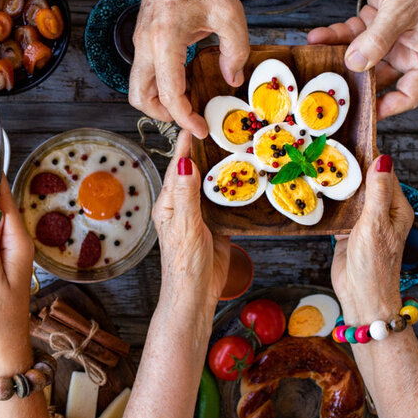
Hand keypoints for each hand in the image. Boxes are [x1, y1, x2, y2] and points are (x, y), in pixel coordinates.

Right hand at [131, 0, 249, 138]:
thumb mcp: (229, 13)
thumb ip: (235, 50)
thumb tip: (231, 80)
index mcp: (164, 40)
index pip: (168, 94)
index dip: (185, 118)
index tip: (201, 128)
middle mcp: (145, 45)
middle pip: (139, 98)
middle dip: (163, 115)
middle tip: (189, 118)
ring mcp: (139, 43)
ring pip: (138, 88)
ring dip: (159, 102)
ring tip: (187, 102)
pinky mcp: (142, 40)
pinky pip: (144, 73)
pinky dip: (159, 86)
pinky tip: (184, 80)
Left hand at [152, 130, 229, 303]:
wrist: (196, 294)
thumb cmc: (183, 263)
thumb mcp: (184, 225)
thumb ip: (186, 194)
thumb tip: (183, 164)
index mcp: (169, 203)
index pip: (177, 167)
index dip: (185, 145)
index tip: (193, 123)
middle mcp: (184, 205)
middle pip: (196, 172)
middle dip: (206, 152)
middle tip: (220, 129)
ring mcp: (201, 215)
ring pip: (212, 186)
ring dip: (223, 169)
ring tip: (238, 148)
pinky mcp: (218, 226)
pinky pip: (227, 203)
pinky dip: (236, 191)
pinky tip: (248, 180)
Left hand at [308, 0, 417, 118]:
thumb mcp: (400, 11)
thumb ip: (377, 39)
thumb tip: (355, 64)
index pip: (409, 94)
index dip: (388, 108)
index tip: (365, 115)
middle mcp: (405, 51)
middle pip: (377, 78)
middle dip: (352, 81)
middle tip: (327, 87)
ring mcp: (388, 38)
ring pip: (358, 56)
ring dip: (336, 55)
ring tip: (314, 55)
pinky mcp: (373, 24)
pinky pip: (351, 36)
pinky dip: (334, 36)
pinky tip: (317, 36)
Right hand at [332, 155, 413, 322]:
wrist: (361, 297)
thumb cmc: (375, 263)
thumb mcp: (376, 223)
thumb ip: (378, 191)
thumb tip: (384, 158)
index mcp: (397, 208)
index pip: (384, 173)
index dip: (369, 156)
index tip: (351, 139)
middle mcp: (382, 212)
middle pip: (365, 182)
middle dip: (349, 168)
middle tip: (328, 150)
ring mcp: (363, 222)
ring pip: (350, 195)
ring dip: (337, 185)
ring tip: (317, 166)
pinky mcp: (346, 231)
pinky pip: (337, 210)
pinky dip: (327, 202)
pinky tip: (313, 191)